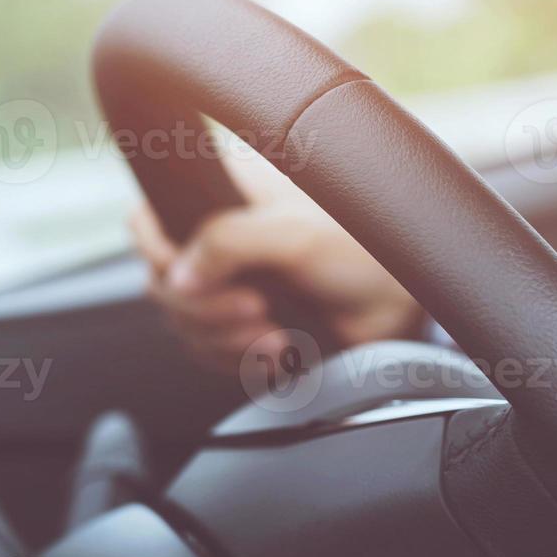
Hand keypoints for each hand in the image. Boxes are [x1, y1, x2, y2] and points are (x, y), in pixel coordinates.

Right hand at [131, 149, 423, 372]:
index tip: (191, 277)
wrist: (408, 299)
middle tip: (254, 311)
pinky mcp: (251, 324)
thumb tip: (178, 277)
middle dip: (204, 309)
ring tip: (273, 337)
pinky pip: (214, 352)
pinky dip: (239, 360)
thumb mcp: (294, 233)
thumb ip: (228, 241)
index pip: (148, 219)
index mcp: (224, 196)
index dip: (158, 254)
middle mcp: (222, 238)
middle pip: (162, 282)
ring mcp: (235, 283)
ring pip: (186, 324)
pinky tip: (279, 354)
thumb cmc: (367, 248)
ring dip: (224, 340)